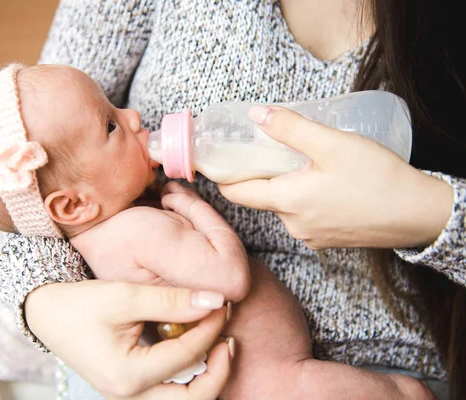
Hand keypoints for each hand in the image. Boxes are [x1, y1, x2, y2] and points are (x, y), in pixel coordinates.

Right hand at [25, 281, 233, 399]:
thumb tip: (215, 300)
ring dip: (207, 375)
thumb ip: (171, 300)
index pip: (187, 355)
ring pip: (184, 399)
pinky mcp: (130, 388)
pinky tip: (194, 347)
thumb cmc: (80, 305)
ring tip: (219, 343)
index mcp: (127, 376)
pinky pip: (170, 391)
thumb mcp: (125, 296)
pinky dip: (189, 373)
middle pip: (193, 398)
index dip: (211, 328)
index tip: (223, 303)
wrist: (47, 314)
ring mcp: (129, 396)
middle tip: (230, 339)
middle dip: (219, 370)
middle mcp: (129, 396)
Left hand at [219, 106, 453, 248]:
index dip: (222, 176)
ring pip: (285, 205)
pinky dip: (305, 198)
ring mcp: (311, 236)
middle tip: (270, 148)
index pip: (237, 193)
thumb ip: (290, 128)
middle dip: (262, 173)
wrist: (419, 215)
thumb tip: (255, 115)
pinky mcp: (328, 239)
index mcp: (287, 202)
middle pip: (262, 196)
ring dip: (287, 184)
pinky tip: (326, 183)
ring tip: (307, 162)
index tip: (213, 161)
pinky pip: (304, 215)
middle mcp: (293, 225)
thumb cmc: (378, 179)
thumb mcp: (331, 144)